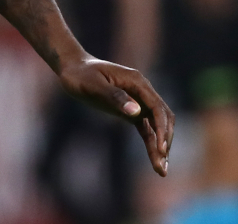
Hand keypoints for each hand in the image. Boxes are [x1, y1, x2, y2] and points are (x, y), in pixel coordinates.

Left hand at [58, 56, 174, 176]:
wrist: (72, 68)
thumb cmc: (80, 75)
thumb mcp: (93, 85)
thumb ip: (114, 97)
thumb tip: (136, 112)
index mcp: (137, 82)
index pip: (157, 107)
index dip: (161, 128)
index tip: (160, 148)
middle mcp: (142, 91)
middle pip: (162, 118)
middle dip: (165, 140)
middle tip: (161, 164)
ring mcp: (138, 101)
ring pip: (157, 125)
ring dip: (161, 145)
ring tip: (161, 170)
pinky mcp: (131, 110)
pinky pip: (146, 128)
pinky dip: (151, 143)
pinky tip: (155, 160)